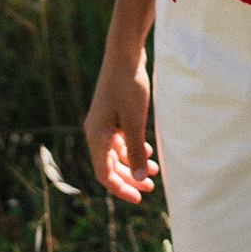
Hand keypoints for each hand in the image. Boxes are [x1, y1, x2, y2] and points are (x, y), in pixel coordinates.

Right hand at [84, 49, 157, 203]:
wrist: (125, 54)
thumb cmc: (129, 86)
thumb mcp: (135, 122)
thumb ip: (135, 152)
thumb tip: (139, 179)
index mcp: (96, 136)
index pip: (104, 174)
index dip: (121, 189)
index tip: (139, 198)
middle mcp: (96, 132)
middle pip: (110, 166)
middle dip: (129, 179)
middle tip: (150, 188)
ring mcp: (104, 123)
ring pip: (116, 153)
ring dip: (133, 164)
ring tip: (154, 171)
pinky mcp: (112, 115)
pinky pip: (120, 140)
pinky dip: (133, 148)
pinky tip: (148, 149)